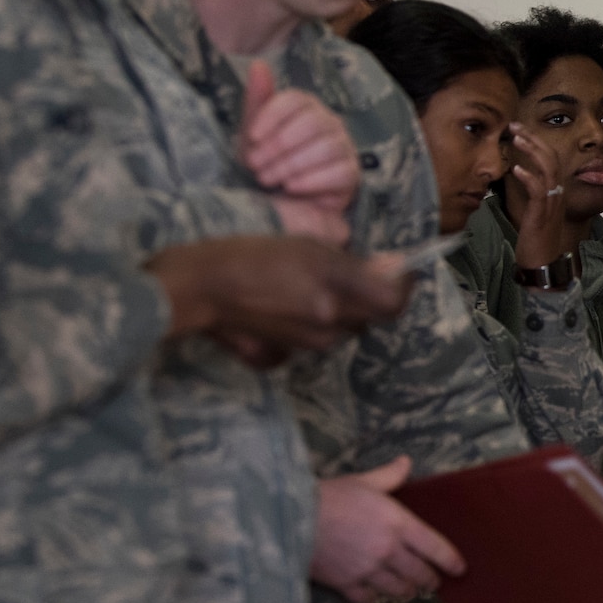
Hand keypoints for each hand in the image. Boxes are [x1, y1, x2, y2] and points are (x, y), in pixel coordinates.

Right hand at [149, 235, 411, 363]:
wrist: (198, 288)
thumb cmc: (249, 254)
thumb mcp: (306, 244)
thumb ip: (352, 263)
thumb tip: (390, 267)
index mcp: (335, 289)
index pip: (394, 302)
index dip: (404, 287)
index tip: (401, 272)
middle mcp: (328, 323)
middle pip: (371, 318)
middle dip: (369, 298)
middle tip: (350, 276)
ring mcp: (308, 345)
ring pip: (343, 331)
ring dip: (340, 313)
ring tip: (310, 289)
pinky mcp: (286, 357)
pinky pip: (314, 342)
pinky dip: (311, 327)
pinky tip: (287, 309)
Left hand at [242, 62, 359, 230]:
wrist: (281, 207)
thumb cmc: (267, 166)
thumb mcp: (252, 136)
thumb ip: (257, 101)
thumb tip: (258, 64)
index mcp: (306, 108)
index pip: (296, 100)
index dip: (273, 116)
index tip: (251, 137)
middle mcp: (329, 123)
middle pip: (312, 122)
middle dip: (279, 145)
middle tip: (255, 165)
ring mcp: (343, 148)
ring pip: (327, 146)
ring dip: (292, 164)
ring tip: (269, 179)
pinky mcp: (351, 174)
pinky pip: (340, 172)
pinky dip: (312, 180)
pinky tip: (292, 188)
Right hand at [311, 455, 465, 602]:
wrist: (291, 518)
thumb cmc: (329, 496)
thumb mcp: (362, 481)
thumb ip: (389, 476)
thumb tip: (406, 462)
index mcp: (398, 523)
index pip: (435, 547)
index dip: (450, 561)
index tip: (459, 569)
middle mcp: (388, 550)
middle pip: (420, 574)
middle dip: (430, 580)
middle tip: (432, 582)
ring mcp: (368, 570)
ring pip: (398, 590)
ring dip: (405, 590)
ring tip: (407, 589)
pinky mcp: (346, 584)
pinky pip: (367, 600)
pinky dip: (372, 598)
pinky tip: (372, 593)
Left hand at [508, 123, 570, 271]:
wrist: (544, 266)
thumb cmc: (536, 241)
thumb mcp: (535, 212)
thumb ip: (532, 193)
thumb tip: (520, 176)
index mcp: (556, 192)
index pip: (550, 158)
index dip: (537, 141)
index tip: (520, 129)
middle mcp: (557, 194)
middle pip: (551, 157)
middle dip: (533, 138)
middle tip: (515, 125)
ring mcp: (552, 204)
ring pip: (548, 169)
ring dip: (532, 151)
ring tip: (516, 138)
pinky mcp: (543, 215)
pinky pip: (539, 192)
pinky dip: (529, 178)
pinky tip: (516, 170)